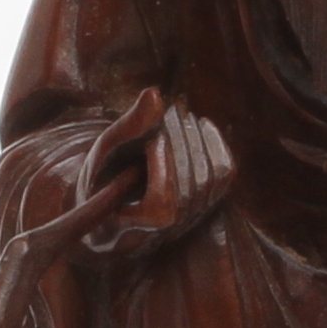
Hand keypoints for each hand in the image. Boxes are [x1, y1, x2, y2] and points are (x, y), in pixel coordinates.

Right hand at [86, 100, 234, 260]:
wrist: (113, 197)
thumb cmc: (103, 176)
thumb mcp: (106, 152)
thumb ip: (129, 127)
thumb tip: (154, 93)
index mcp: (130, 230)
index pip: (164, 203)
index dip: (161, 162)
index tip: (152, 131)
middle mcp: (167, 234)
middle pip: (190, 187)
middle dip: (182, 142)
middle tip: (172, 109)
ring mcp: (191, 222)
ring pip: (209, 180)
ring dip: (197, 140)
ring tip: (180, 116)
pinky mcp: (207, 205)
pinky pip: (223, 175)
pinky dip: (215, 144)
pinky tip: (201, 125)